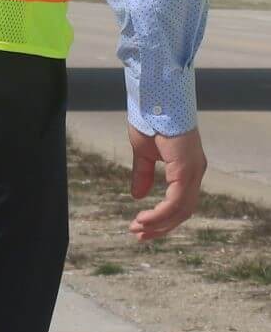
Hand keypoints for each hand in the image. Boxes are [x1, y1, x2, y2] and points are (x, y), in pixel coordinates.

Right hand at [128, 123, 205, 240]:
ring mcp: (193, 171)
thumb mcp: (142, 151)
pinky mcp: (186, 168)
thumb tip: (137, 195)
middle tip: (138, 235)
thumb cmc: (148, 117)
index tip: (140, 226)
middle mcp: (195, 172)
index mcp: (186, 168)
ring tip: (138, 228)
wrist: (153, 95)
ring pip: (181, 210)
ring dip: (160, 223)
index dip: (161, 218)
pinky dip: (161, 213)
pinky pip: (176, 201)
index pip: (179, 202)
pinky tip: (145, 218)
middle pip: (182, 211)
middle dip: (160, 226)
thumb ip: (143, 174)